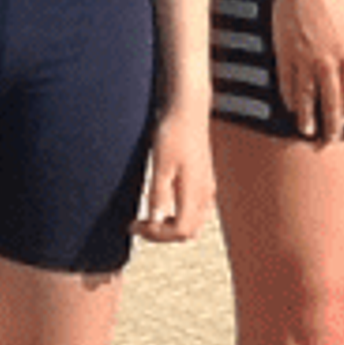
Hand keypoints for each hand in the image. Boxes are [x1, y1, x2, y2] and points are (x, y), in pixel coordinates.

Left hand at [135, 102, 212, 244]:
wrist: (189, 110)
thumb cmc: (174, 133)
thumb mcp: (160, 165)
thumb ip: (158, 195)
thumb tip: (154, 220)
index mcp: (195, 192)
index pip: (181, 231)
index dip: (157, 234)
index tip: (136, 225)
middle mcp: (205, 193)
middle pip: (189, 232)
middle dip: (163, 234)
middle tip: (140, 226)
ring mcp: (207, 187)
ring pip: (194, 223)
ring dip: (173, 226)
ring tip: (150, 218)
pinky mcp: (205, 180)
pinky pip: (197, 210)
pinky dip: (180, 215)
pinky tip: (165, 205)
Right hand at [266, 0, 343, 141]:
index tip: (342, 124)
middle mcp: (328, 64)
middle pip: (329, 104)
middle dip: (329, 126)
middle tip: (326, 143)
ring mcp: (305, 62)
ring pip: (305, 99)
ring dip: (306, 118)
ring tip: (306, 132)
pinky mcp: (285, 55)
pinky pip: (287, 83)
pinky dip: (288, 97)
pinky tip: (290, 106)